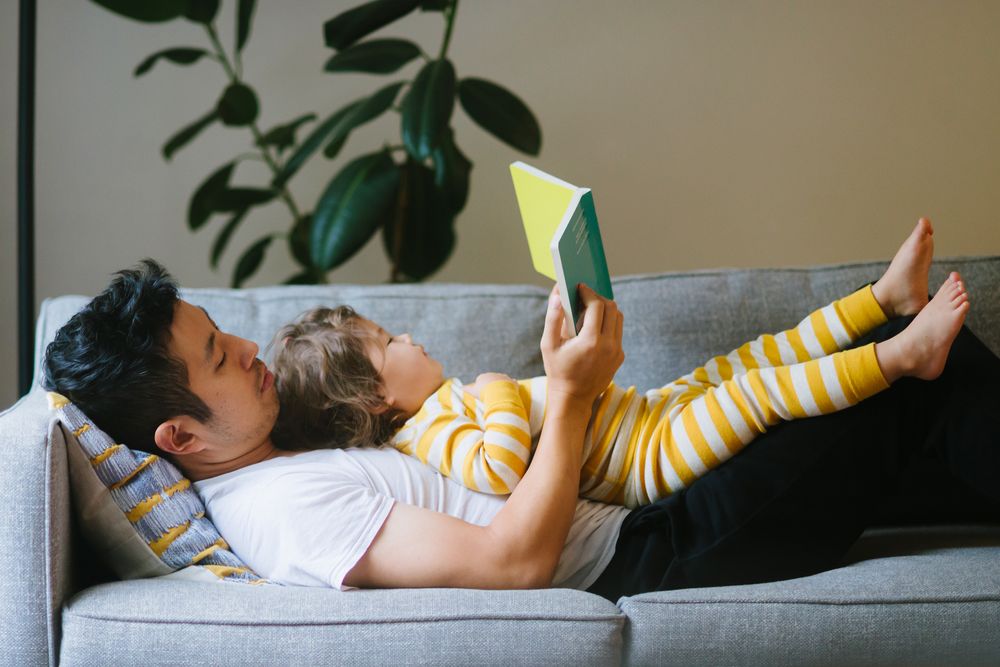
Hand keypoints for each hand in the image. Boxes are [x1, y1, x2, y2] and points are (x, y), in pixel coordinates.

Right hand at [463, 372, 513, 398]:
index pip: (481, 380)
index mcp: (484, 376)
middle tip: (491, 396)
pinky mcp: (512, 382)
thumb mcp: (472, 391)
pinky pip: (512, 383)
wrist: (498, 393)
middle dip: (491, 386)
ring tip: (500, 395)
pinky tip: (510, 391)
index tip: (481, 394)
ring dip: (501, 386)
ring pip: (502, 381)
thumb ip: (466, 389)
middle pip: (492, 380)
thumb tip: (459, 387)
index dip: (481, 388)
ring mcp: (504, 377)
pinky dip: (512, 386)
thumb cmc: (483, 392)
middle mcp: (494, 375)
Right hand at [540, 283, 623, 406]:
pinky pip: (617, 332)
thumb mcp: (548, 345)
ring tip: (590, 308)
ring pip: (618, 318)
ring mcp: (617, 352)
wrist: (573, 398)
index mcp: (590, 341)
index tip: (579, 286)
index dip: (588, 292)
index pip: (597, 305)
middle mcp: (608, 345)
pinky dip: (608, 324)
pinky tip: (593, 327)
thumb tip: (558, 294)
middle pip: (611, 308)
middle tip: (584, 296)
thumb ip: (553, 317)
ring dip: (606, 309)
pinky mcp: (620, 356)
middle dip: (598, 297)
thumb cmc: (557, 370)